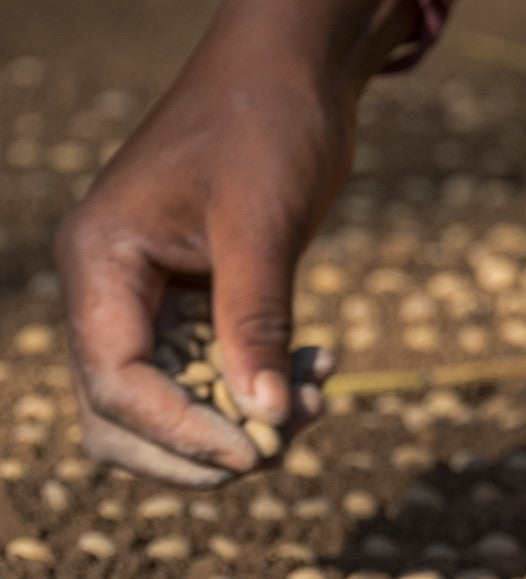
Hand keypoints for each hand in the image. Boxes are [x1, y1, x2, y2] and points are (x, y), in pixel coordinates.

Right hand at [55, 0, 414, 485]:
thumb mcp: (260, 224)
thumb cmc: (265, 123)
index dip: (181, 434)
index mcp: (101, 264)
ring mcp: (149, 307)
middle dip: (200, 447)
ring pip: (172, 412)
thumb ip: (257, 324)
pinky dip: (264, 391)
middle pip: (123, 421)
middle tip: (280, 445)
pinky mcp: (193, 312)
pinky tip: (320, 367)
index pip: (116, 387)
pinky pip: (215, 382)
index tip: (256, 452)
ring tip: (315, 396)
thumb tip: (266, 421)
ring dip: (242, 423)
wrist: (292, 74)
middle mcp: (110, 294)